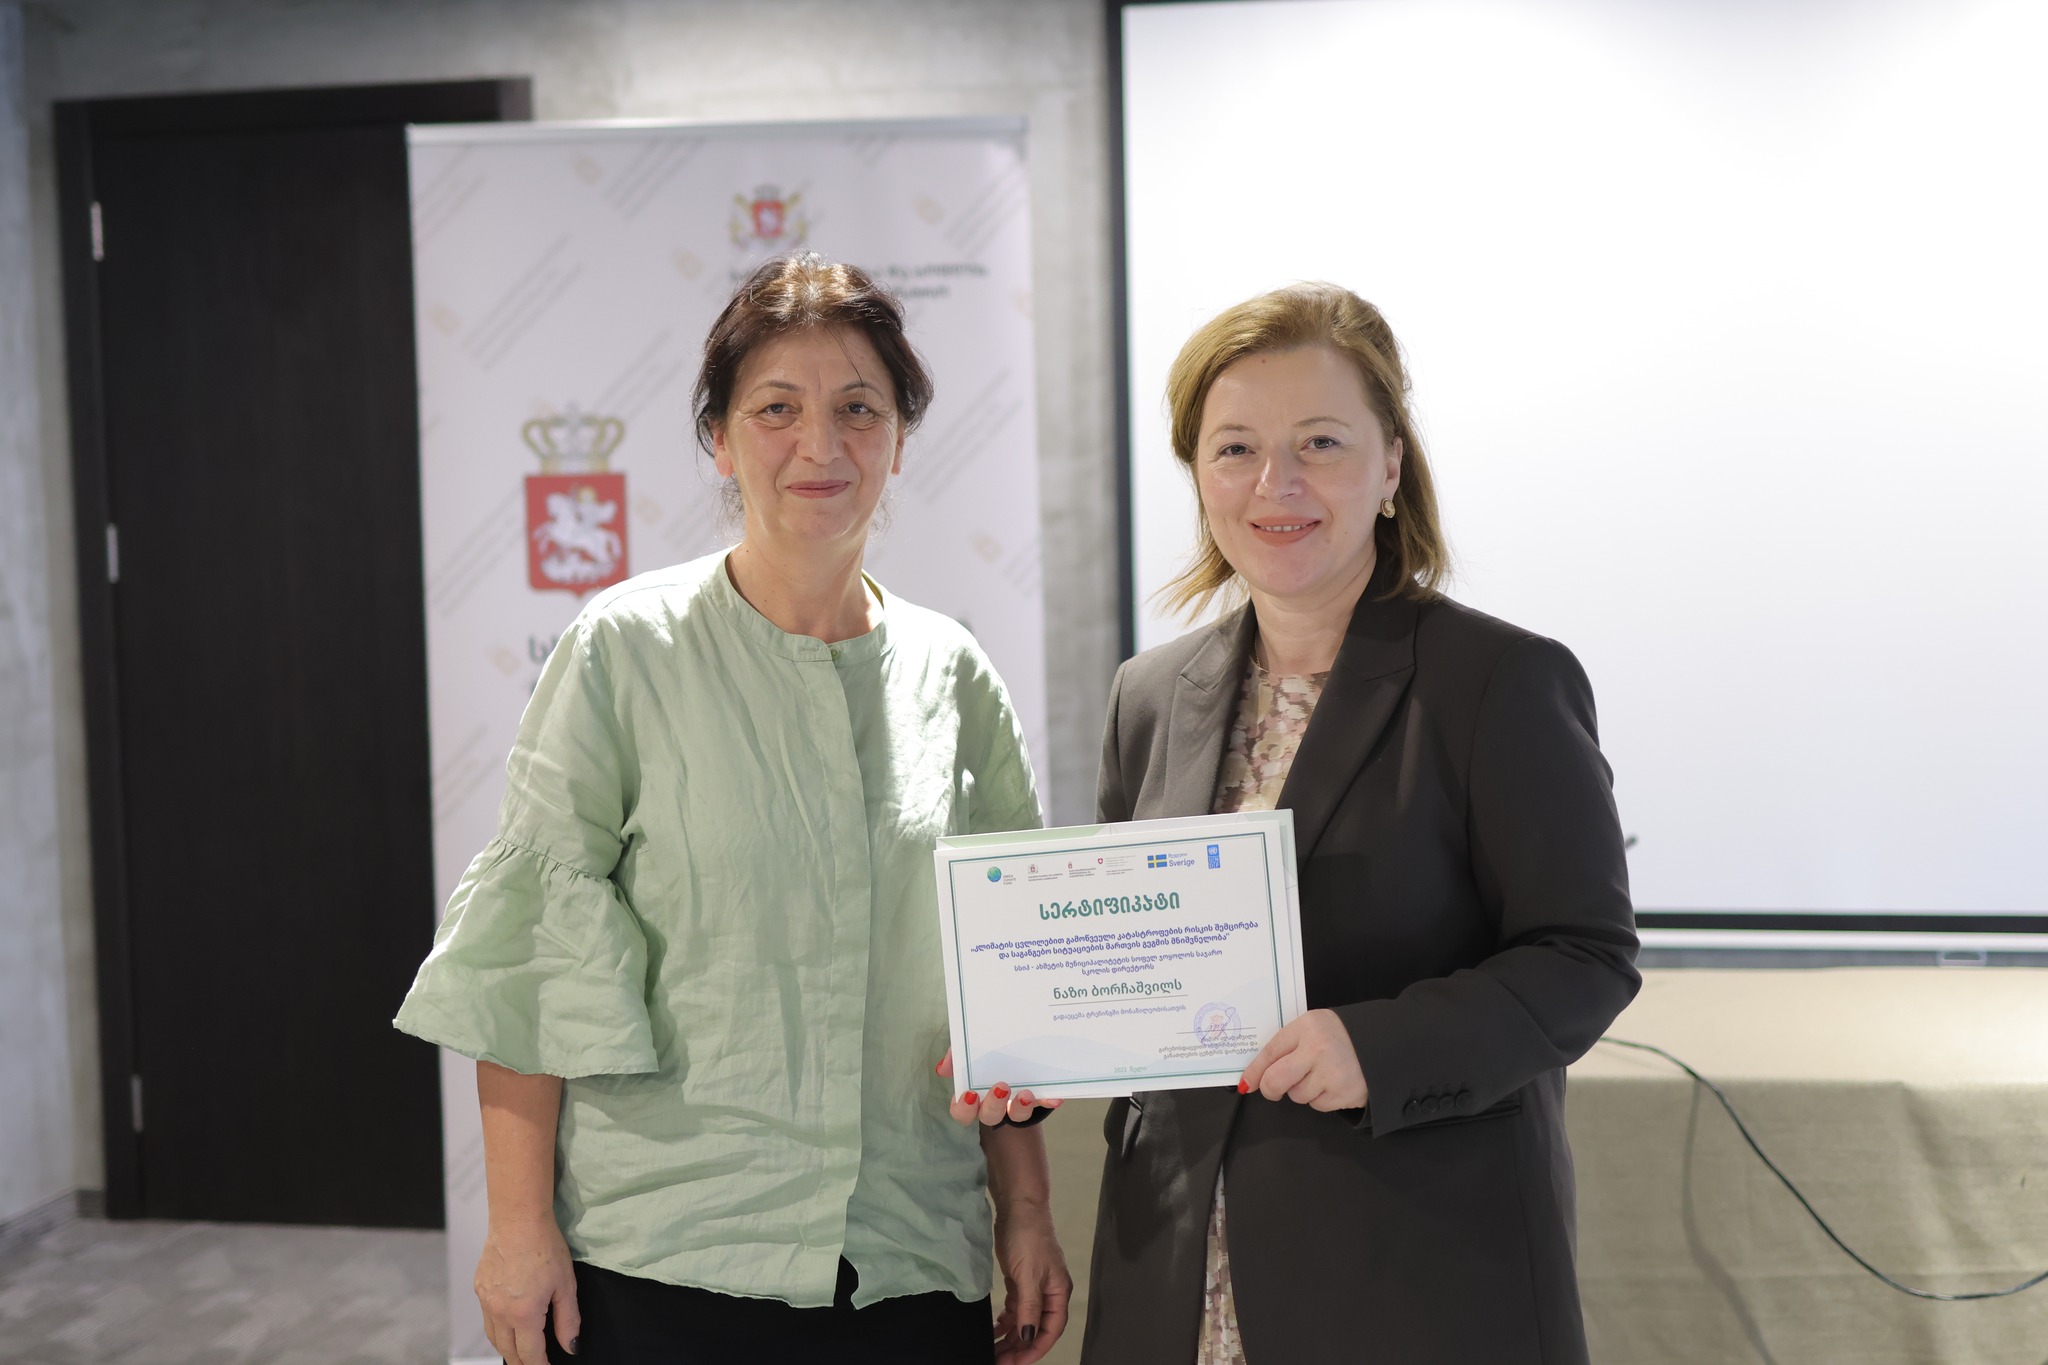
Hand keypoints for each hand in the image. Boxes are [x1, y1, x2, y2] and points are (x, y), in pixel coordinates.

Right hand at [476, 1215, 578, 1363]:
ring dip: (507, 1347)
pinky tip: (508, 1322)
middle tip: (535, 1363)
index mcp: (523, 1314)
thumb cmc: (545, 1247)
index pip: (530, 1355)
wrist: (518, 1219)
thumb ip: (568, 1320)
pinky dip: (497, 1327)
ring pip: (493, 1337)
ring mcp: (485, 1300)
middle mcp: (499, 1312)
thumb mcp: (565, 1285)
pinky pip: (486, 1317)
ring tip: (521, 1350)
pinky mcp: (479, 1288)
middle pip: (508, 1351)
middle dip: (522, 1362)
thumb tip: (571, 1346)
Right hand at [936, 1049, 1063, 1125]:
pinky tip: (1054, 1097)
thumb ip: (956, 1054)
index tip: (971, 1094)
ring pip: (1017, 1116)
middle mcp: (995, 1102)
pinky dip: (1049, 1101)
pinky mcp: (1039, 1095)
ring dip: (1020, 1109)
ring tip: (1025, 1094)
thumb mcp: (970, 1045)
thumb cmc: (988, 1044)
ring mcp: (1017, 1101)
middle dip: (994, 1105)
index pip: (962, 1112)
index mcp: (974, 1093)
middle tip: (1001, 1087)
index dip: (964, 1109)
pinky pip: (1044, 1103)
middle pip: (989, 1116)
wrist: (1020, 1032)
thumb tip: (942, 1070)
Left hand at [992, 1202, 1071, 1362]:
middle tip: (998, 1361)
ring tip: (993, 1350)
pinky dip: (1005, 1320)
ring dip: (1010, 1337)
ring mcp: (1034, 1286)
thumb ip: (1028, 1309)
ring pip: (1024, 1320)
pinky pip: (1014, 1308)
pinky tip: (994, 1329)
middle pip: (1036, 1329)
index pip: (1049, 1331)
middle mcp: (1049, 1293)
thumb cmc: (1028, 1238)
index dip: (1033, 1350)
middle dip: (1019, 1348)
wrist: (1018, 1207)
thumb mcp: (1029, 1276)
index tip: (1014, 1364)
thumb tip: (1027, 1339)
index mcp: (1058, 1293)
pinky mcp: (1020, 1280)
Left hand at [1239, 1008, 1368, 1110]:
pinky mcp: (1345, 1094)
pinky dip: (1322, 1098)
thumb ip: (1286, 1046)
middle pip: (1276, 1080)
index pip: (1271, 1051)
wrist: (1383, 1044)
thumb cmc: (1340, 1036)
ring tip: (1321, 1074)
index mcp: (1307, 1027)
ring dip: (1303, 1090)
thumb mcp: (1311, 1028)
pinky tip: (1334, 1083)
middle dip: (1270, 1088)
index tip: (1246, 1083)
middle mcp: (1318, 1050)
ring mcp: (1333, 1074)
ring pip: (1297, 1095)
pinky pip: (1318, 1105)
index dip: (1255, 1071)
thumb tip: (1255, 1077)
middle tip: (1274, 1089)